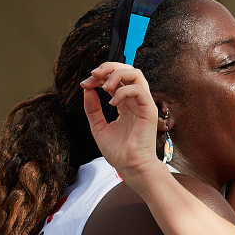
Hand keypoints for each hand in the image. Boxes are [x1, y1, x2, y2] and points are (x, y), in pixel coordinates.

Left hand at [81, 62, 162, 178]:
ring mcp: (143, 104)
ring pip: (135, 74)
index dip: (99, 77)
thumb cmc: (119, 152)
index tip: (85, 84)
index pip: (114, 79)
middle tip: (94, 75)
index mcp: (125, 104)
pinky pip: (138, 91)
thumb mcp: (98, 127)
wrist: (130, 167)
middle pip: (127, 70)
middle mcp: (135, 101)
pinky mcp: (149, 111)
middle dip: (108, 67)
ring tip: (104, 86)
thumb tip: (87, 90)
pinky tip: (113, 103)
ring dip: (116, 75)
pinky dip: (123, 92)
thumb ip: (92, 108)